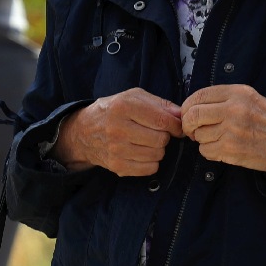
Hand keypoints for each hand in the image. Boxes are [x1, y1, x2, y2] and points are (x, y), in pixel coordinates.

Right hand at [52, 88, 183, 176]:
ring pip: (157, 155)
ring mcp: (116, 149)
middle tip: (156, 132)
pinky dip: (151, 162)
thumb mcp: (134, 97)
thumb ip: (160, 104)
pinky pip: (149, 169)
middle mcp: (118, 128)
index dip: (176, 125)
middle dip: (164, 136)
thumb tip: (181, 115)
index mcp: (124, 106)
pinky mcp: (116, 166)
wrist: (84, 131)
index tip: (177, 127)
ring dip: (158, 149)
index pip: (162, 120)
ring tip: (147, 141)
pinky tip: (142, 152)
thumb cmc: (114, 110)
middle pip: (161, 139)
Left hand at [180, 84, 265, 178]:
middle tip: (193, 130)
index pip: (199, 95)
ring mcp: (231, 130)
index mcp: (237, 93)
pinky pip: (205, 150)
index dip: (187, 107)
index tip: (188, 114)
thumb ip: (224, 98)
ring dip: (202, 140)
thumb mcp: (250, 98)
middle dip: (188, 125)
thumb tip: (194, 105)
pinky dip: (209, 151)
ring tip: (217, 139)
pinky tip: (222, 148)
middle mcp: (233, 109)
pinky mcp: (230, 149)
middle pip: (193, 115)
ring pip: (198, 135)